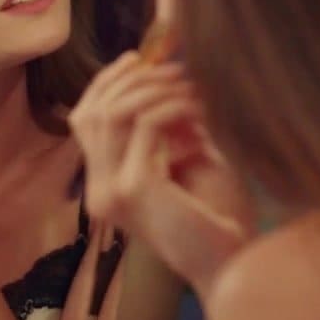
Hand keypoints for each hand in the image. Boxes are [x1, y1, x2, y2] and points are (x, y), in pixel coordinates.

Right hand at [69, 53, 251, 297]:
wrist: (235, 262)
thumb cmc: (217, 214)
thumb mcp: (184, 158)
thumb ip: (165, 124)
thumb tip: (159, 71)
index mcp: (104, 185)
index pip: (84, 119)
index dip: (107, 82)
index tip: (140, 57)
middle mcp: (99, 190)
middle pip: (92, 111)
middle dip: (131, 79)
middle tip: (173, 67)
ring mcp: (112, 191)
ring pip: (113, 113)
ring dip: (153, 89)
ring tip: (189, 85)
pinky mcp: (135, 188)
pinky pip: (144, 124)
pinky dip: (171, 105)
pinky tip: (197, 106)